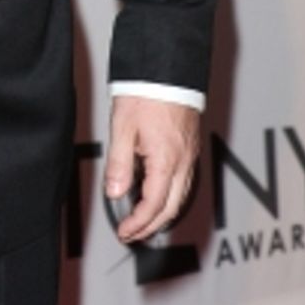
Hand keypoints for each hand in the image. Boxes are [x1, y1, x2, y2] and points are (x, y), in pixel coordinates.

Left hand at [104, 95, 199, 242]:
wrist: (167, 70)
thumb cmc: (145, 94)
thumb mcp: (123, 129)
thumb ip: (119, 164)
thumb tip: (114, 193)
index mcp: (167, 161)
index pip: (154, 205)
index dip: (138, 223)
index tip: (124, 232)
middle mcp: (184, 162)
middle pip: (172, 207)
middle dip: (151, 226)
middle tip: (131, 234)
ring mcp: (190, 155)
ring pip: (181, 196)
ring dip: (162, 214)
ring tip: (141, 221)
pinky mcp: (190, 147)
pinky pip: (184, 182)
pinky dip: (170, 197)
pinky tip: (156, 195)